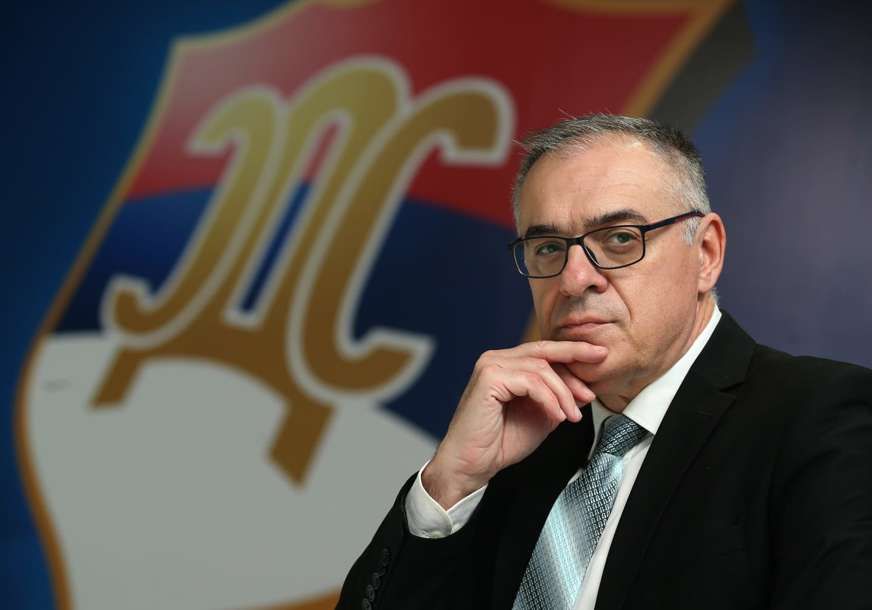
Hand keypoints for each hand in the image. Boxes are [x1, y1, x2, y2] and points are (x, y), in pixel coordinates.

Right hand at [422, 341, 606, 508]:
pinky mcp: (489, 377)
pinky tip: (557, 416)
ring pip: (541, 368)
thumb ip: (557, 399)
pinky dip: (549, 399)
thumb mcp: (540, 417)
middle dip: (576, 354)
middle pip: (544, 351)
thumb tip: (583, 389)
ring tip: (571, 416)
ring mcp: (491, 365)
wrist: (472, 465)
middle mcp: (496, 359)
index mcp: (506, 365)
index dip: (573, 354)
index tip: (599, 358)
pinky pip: (531, 382)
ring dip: (563, 393)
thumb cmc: (499, 443)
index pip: (544, 353)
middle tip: (601, 359)